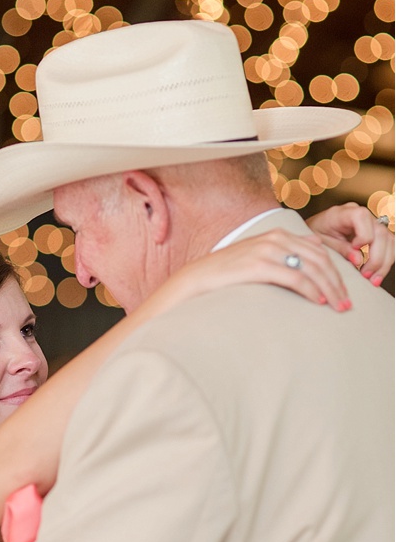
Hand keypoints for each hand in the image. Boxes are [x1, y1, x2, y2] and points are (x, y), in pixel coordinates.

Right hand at [160, 229, 350, 312]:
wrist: (195, 280)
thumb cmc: (227, 275)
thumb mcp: (258, 257)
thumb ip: (285, 253)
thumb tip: (313, 252)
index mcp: (278, 235)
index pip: (319, 250)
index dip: (337, 271)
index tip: (343, 292)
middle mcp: (275, 238)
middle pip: (320, 260)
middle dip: (338, 283)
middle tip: (346, 304)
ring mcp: (267, 250)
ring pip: (312, 269)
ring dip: (329, 289)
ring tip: (337, 306)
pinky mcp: (259, 265)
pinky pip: (295, 277)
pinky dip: (310, 290)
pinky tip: (317, 301)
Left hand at [306, 203, 393, 285]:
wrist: (316, 231)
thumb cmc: (315, 234)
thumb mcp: (321, 242)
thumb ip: (339, 248)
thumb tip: (358, 260)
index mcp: (342, 213)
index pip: (362, 217)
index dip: (363, 234)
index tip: (355, 249)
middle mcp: (361, 214)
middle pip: (380, 232)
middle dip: (376, 257)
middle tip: (366, 275)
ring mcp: (371, 223)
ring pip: (389, 240)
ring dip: (383, 262)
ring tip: (373, 280)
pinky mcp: (376, 233)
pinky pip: (388, 245)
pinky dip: (384, 261)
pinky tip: (376, 275)